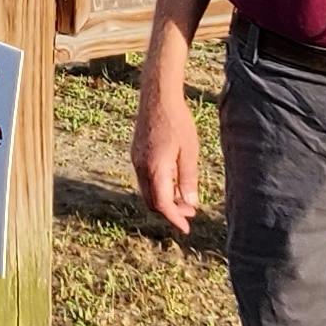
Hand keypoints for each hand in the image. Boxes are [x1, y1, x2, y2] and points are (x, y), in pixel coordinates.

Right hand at [131, 81, 200, 234]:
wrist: (157, 97)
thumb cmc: (177, 121)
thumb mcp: (189, 151)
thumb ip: (188, 179)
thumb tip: (190, 203)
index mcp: (156, 169)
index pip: (162, 204)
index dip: (174, 219)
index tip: (185, 228)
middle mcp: (141, 167)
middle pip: (152, 202)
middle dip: (170, 211)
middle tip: (189, 212)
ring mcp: (136, 160)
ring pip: (147, 191)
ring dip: (164, 199)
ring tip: (184, 198)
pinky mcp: (136, 154)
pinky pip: (145, 179)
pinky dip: (158, 187)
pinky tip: (173, 181)